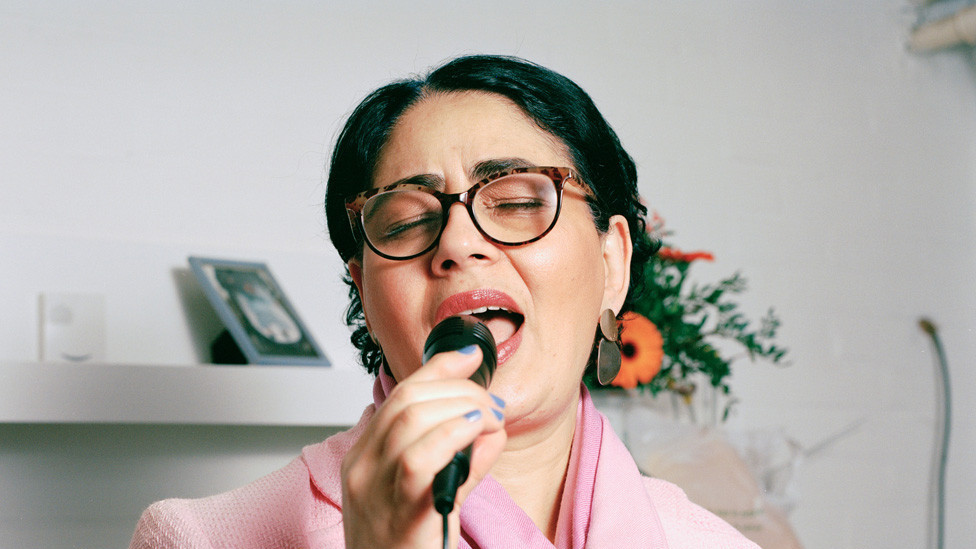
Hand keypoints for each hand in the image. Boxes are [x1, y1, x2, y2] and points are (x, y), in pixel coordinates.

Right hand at [341, 346, 506, 548]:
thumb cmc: (404, 547)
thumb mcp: (424, 493)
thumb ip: (454, 458)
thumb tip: (488, 424)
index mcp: (364, 459)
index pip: (398, 395)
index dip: (437, 369)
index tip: (469, 358)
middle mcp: (363, 470)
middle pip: (407, 402)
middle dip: (459, 390)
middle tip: (492, 403)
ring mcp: (376, 492)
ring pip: (412, 422)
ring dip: (462, 409)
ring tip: (490, 418)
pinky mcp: (398, 515)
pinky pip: (420, 462)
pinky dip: (452, 437)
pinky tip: (476, 434)